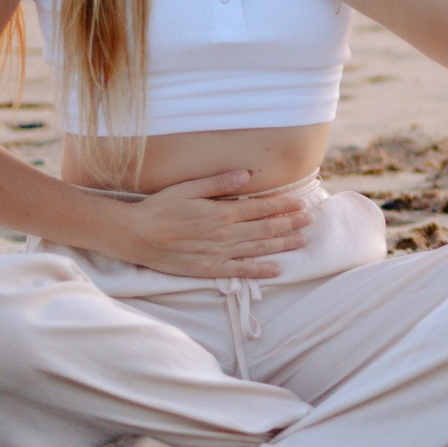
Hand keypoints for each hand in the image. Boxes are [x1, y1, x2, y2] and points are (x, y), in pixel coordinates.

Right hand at [112, 170, 311, 277]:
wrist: (136, 236)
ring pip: (259, 249)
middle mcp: (225, 234)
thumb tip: (247, 175)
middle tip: (311, 219)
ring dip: (283, 244)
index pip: (261, 208)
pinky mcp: (210, 269)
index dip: (283, 205)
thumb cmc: (160, 208)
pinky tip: (277, 270)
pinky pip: (241, 271)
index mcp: (221, 212)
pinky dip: (261, 271)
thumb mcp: (187, 188)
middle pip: (266, 229)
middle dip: (291, 223)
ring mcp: (219, 254)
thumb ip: (218, 182)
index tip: (301, 202)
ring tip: (303, 241)